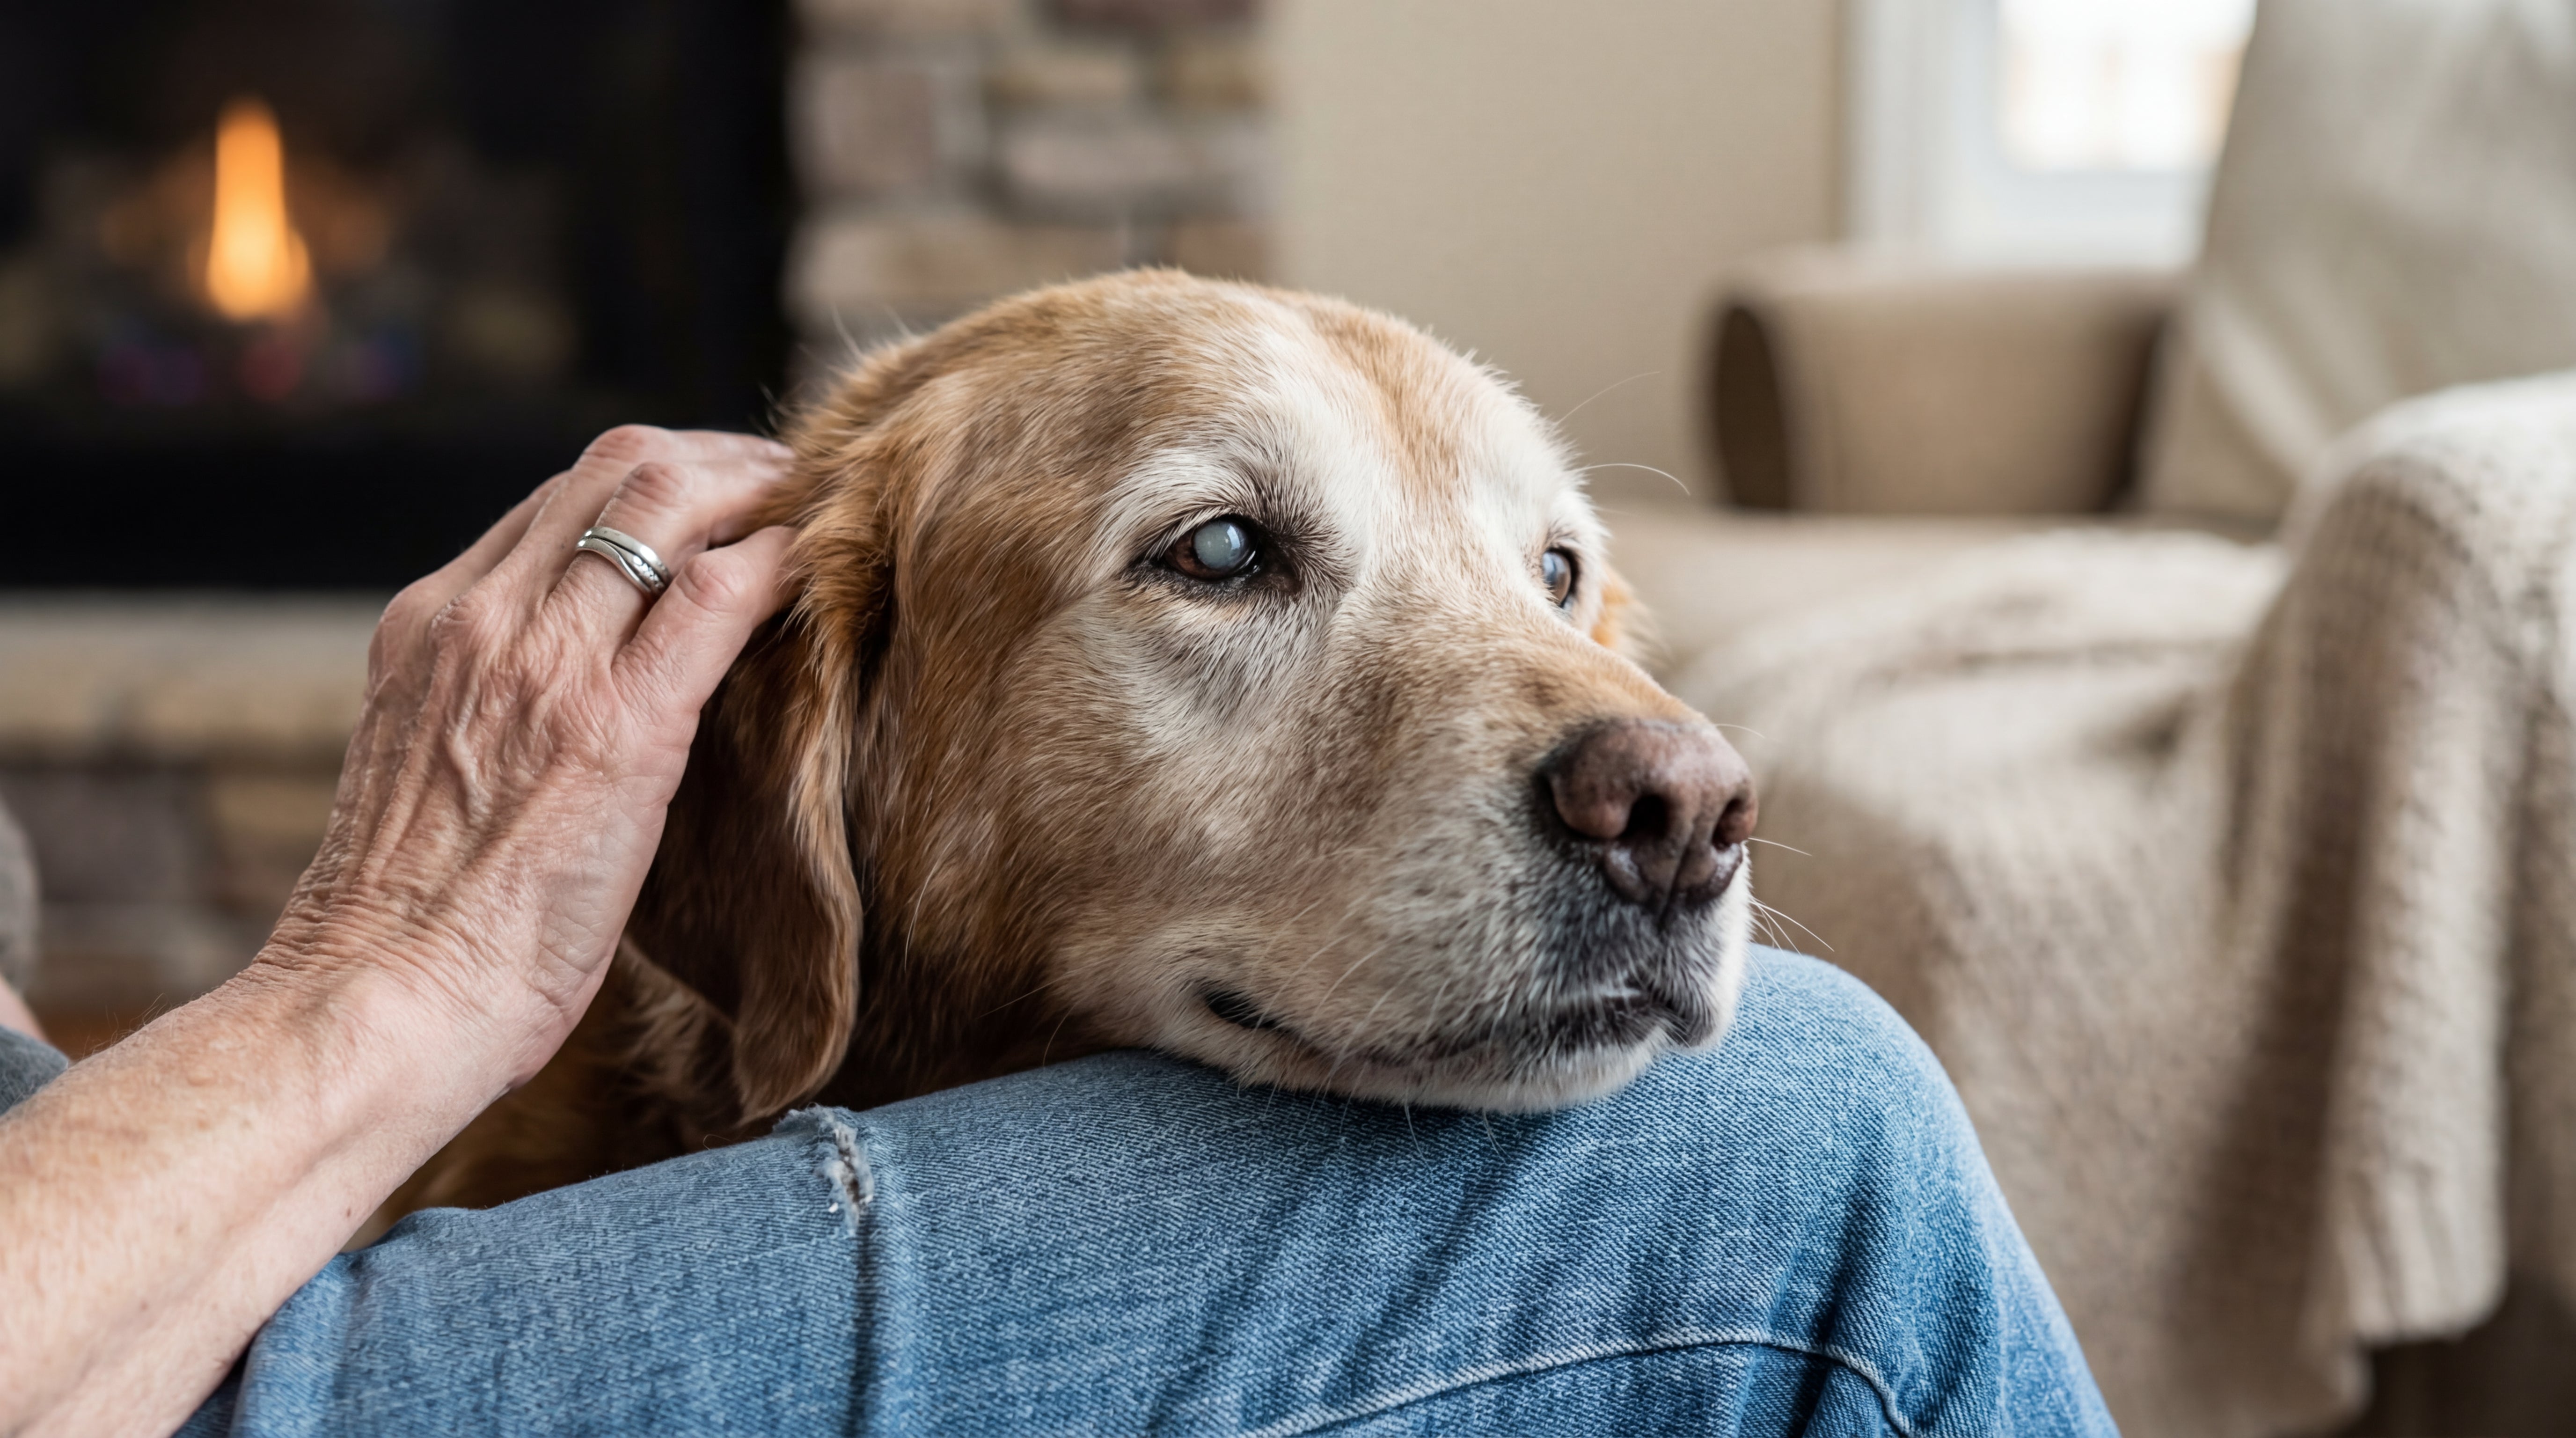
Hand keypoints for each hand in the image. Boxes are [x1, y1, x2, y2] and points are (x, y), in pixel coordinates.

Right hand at [256, 425, 794, 1088]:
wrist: (379, 998)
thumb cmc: (416, 921)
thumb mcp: (436, 766)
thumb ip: (493, 704)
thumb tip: (570, 694)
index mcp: (431, 624)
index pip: (556, 501)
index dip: (651, 483)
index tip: (713, 496)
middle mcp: (483, 620)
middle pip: (617, 472)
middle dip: (714, 459)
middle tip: (785, 479)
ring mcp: (548, 663)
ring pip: (666, 503)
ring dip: (755, 489)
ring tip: (813, 506)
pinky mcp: (618, 724)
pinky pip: (716, 595)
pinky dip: (774, 561)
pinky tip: (814, 567)